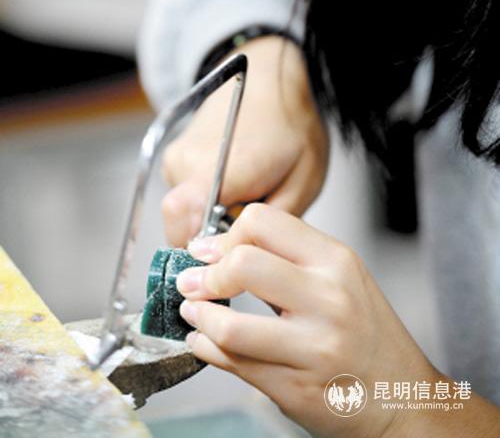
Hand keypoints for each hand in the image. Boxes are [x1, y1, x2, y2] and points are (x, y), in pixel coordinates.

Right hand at [161, 36, 329, 245]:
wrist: (268, 80)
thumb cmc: (291, 125)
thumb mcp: (303, 180)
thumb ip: (272, 225)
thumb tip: (249, 261)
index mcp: (223, 163)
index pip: (183, 217)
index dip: (199, 250)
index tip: (225, 262)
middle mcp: (188, 160)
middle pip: (182, 226)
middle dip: (213, 239)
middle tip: (248, 225)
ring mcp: (176, 158)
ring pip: (183, 216)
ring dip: (210, 220)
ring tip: (246, 197)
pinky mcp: (173, 159)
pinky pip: (184, 198)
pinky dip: (206, 203)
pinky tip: (233, 186)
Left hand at [175, 203, 442, 437]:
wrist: (403, 399)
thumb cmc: (368, 336)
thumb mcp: (342, 278)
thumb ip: (290, 258)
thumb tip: (222, 247)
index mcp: (336, 261)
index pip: (263, 221)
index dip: (225, 235)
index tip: (208, 250)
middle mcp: (328, 299)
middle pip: (242, 264)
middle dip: (204, 274)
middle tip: (191, 280)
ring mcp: (313, 347)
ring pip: (230, 325)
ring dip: (198, 316)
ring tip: (193, 311)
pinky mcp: (296, 388)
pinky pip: (234, 364)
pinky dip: (207, 349)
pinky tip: (205, 341)